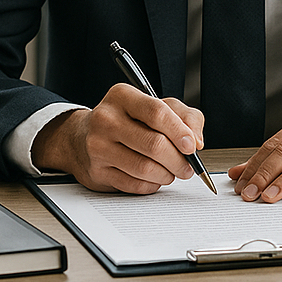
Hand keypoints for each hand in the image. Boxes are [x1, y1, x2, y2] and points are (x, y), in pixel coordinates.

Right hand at [31, 84, 204, 193]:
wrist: (84, 137)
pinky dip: (151, 185)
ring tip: (172, 172)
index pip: (156, 112)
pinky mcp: (97, 171)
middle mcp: (106, 119)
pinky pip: (134, 185)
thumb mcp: (158, 106)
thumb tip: (197, 140)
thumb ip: (185, 117)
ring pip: (145, 168)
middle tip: (188, 166)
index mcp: (122, 96)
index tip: (191, 146)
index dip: (179, 131)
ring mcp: (98, 146)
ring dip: (167, 174)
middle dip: (178, 160)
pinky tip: (154, 178)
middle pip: (153, 144)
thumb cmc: (128, 120)